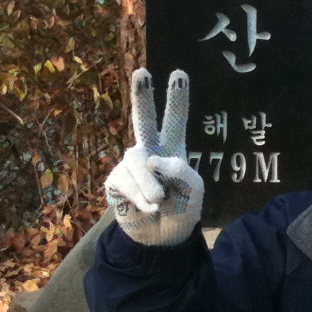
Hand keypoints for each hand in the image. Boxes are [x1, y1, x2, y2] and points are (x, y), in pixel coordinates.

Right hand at [106, 67, 204, 246]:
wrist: (162, 239)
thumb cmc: (181, 209)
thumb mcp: (195, 190)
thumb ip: (181, 170)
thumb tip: (152, 159)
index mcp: (172, 148)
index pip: (175, 119)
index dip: (177, 97)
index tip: (179, 73)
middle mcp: (149, 151)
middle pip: (143, 120)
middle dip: (142, 96)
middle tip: (142, 72)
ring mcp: (131, 166)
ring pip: (138, 161)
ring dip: (151, 185)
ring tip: (159, 201)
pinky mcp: (116, 181)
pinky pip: (126, 182)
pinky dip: (141, 198)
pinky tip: (148, 208)